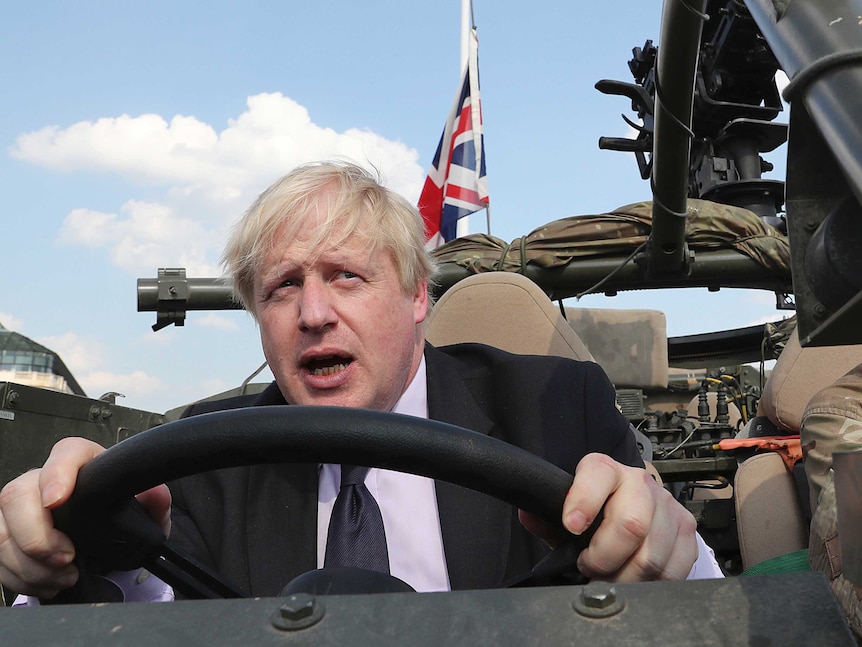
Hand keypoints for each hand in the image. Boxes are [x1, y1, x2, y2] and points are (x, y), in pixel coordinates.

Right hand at [0, 437, 170, 598]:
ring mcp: (20, 508)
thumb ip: (155, 501)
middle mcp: (43, 479)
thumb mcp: (146, 510)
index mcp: (83, 462)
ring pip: (2, 532)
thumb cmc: (121, 513)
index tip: (57, 498)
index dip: (57, 473)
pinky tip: (50, 583)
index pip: (65, 454)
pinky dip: (22, 578)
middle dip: (37, 534)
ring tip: (66, 577)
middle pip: (17, 495)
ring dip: (31, 565)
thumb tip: (156, 493)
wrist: (108, 537)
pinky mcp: (7, 535)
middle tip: (67, 557)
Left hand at [521, 453, 697, 581]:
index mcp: (604, 470)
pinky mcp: (687, 530)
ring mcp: (667, 505)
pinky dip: (650, 584)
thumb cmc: (595, 511)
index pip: (597, 475)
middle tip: (589, 567)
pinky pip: (674, 570)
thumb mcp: (567, 511)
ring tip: (610, 576)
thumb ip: (547, 516)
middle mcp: (639, 482)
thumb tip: (529, 514)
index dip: (583, 501)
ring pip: (651, 556)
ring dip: (625, 577)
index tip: (571, 526)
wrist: (635, 506)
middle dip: (605, 557)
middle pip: (632, 524)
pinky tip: (634, 577)